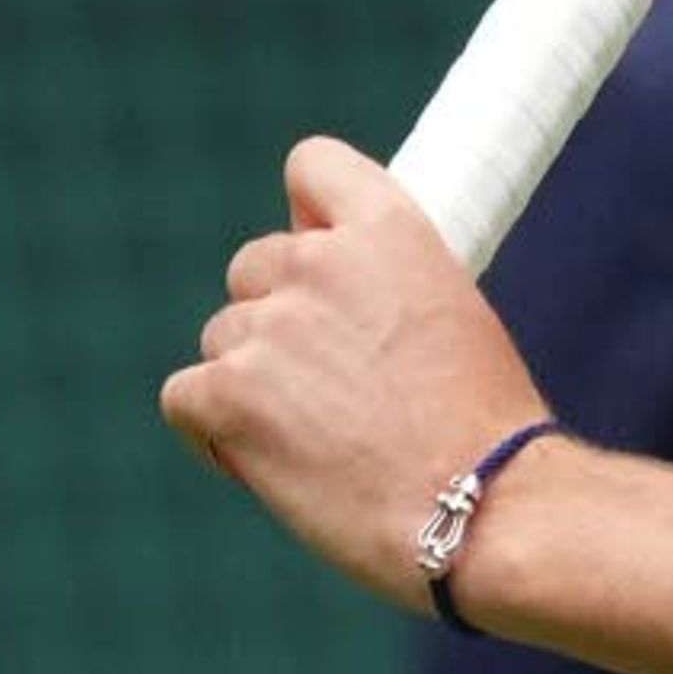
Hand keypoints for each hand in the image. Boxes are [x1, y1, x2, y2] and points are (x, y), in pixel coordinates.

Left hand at [160, 138, 550, 611]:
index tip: (325, 266)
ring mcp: (269, 326)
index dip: (309, 217)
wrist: (488, 506)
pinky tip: (272, 466)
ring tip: (318, 441)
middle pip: (252, 268)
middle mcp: (321, 260)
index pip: (311, 166)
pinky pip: (184, 398)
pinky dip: (215, 434)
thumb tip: (311, 293)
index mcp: (390, 228)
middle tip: (333, 390)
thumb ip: (378, 283)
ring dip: (252, 385)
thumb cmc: (482, 428)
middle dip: (278, 321)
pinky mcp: (228, 393)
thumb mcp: (448, 313)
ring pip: (222, 340)